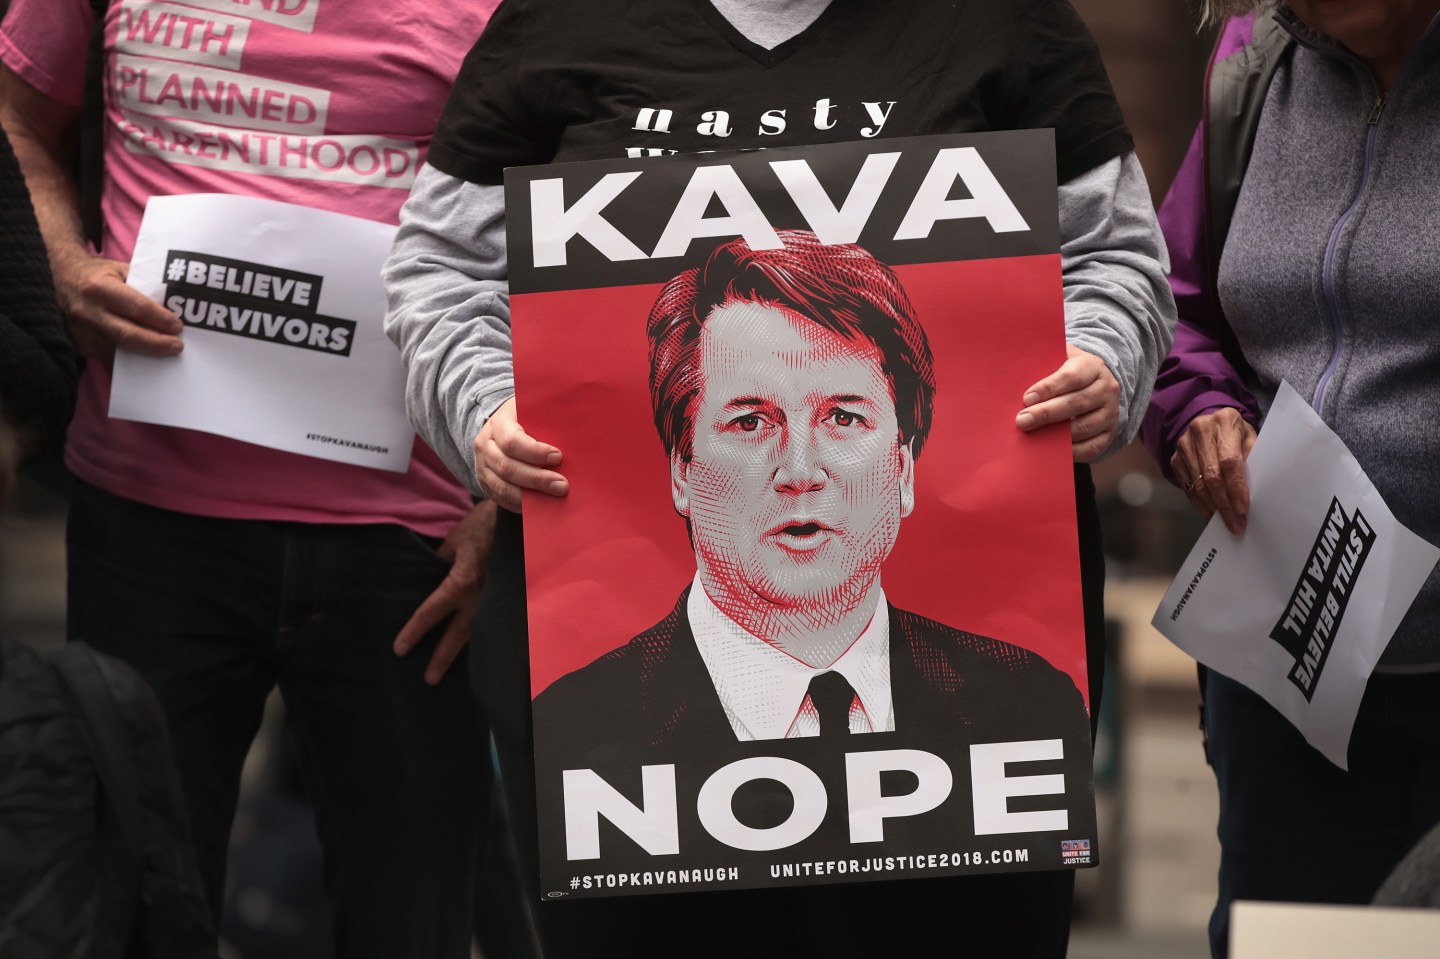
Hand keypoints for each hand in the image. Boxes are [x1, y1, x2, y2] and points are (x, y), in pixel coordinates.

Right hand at [54, 249, 182, 358]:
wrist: (59, 277)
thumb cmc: (97, 273)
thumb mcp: (120, 269)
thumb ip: (144, 285)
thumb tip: (173, 306)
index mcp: (99, 287)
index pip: (136, 307)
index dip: (159, 319)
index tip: (177, 327)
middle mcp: (87, 310)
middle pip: (127, 335)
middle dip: (156, 344)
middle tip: (177, 347)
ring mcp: (80, 330)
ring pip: (117, 351)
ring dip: (143, 356)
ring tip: (165, 356)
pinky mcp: (77, 344)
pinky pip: (107, 357)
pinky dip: (127, 361)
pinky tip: (144, 361)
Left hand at [393, 499, 497, 683]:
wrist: (522, 515)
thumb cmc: (486, 522)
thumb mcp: (456, 538)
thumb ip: (442, 558)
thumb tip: (431, 570)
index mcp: (461, 581)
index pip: (431, 612)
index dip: (414, 631)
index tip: (400, 649)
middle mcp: (481, 596)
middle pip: (458, 634)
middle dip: (442, 657)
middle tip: (430, 680)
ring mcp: (499, 598)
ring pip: (479, 632)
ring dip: (465, 651)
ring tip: (455, 671)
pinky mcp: (512, 596)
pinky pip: (495, 619)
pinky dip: (486, 634)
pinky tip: (484, 647)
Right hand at [473, 397, 567, 512]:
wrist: (499, 427)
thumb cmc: (525, 420)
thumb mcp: (532, 411)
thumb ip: (546, 421)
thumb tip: (574, 437)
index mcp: (498, 424)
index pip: (512, 441)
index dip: (535, 452)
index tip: (558, 457)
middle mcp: (485, 445)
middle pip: (507, 467)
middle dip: (537, 479)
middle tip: (562, 485)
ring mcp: (481, 466)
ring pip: (502, 487)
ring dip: (529, 496)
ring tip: (553, 497)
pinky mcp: (484, 482)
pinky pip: (500, 498)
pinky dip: (520, 505)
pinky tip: (539, 505)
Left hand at [1015, 345, 1120, 462]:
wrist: (1095, 386)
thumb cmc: (1068, 373)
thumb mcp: (1060, 360)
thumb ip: (1044, 366)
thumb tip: (1016, 378)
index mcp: (1093, 367)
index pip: (1072, 376)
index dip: (1049, 388)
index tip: (1027, 398)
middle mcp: (1107, 389)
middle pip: (1077, 403)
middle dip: (1046, 413)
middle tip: (1022, 421)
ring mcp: (1111, 413)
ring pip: (1084, 427)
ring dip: (1057, 435)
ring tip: (1033, 437)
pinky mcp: (1109, 434)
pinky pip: (1091, 447)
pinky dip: (1070, 452)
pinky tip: (1051, 450)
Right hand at [1170, 408, 1256, 535]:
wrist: (1211, 422)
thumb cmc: (1237, 434)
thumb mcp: (1251, 438)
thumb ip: (1253, 459)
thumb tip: (1254, 492)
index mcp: (1225, 421)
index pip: (1229, 460)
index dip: (1236, 486)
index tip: (1243, 508)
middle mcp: (1200, 430)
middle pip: (1212, 476)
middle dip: (1225, 504)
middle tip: (1237, 524)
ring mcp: (1184, 445)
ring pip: (1198, 485)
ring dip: (1213, 508)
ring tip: (1227, 522)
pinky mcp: (1175, 459)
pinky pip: (1188, 488)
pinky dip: (1200, 504)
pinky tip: (1212, 514)